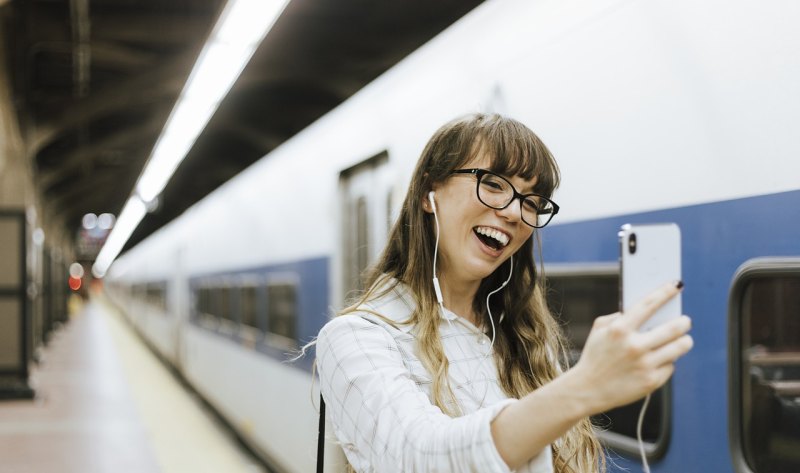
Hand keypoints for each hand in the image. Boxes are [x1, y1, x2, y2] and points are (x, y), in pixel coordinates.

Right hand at [570, 281, 692, 413]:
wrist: (586, 389)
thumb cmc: (595, 356)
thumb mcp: (599, 330)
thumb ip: (618, 316)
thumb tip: (644, 310)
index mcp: (619, 329)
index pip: (648, 305)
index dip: (665, 292)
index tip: (677, 285)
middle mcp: (634, 346)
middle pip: (673, 328)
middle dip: (683, 322)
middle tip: (685, 321)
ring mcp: (644, 365)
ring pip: (679, 347)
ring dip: (684, 341)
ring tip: (683, 339)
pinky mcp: (651, 381)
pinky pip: (671, 366)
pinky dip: (668, 362)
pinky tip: (659, 361)